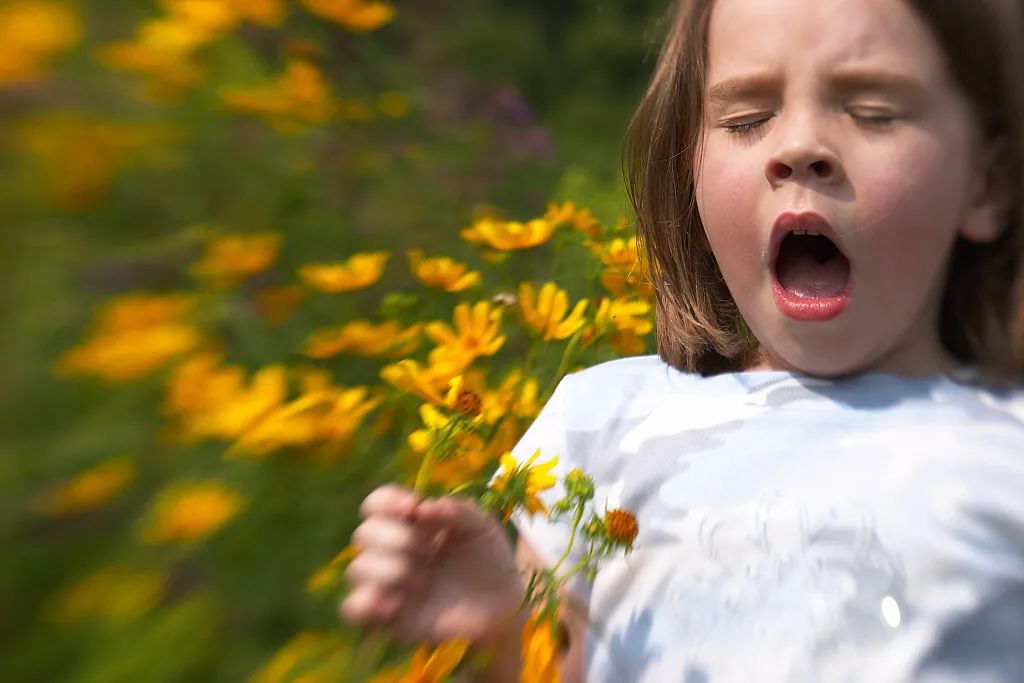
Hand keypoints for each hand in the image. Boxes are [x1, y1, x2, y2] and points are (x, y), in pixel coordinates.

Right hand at [340, 484, 525, 645]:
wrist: (502, 606)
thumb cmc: (489, 560)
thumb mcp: (482, 526)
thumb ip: (457, 510)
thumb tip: (422, 508)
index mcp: (410, 523)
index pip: (376, 503)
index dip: (386, 501)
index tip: (413, 508)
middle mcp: (392, 550)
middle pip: (363, 533)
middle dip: (396, 538)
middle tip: (430, 550)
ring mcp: (387, 583)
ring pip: (357, 568)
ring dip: (390, 569)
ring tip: (423, 580)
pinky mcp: (387, 616)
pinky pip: (353, 607)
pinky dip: (368, 602)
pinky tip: (398, 603)